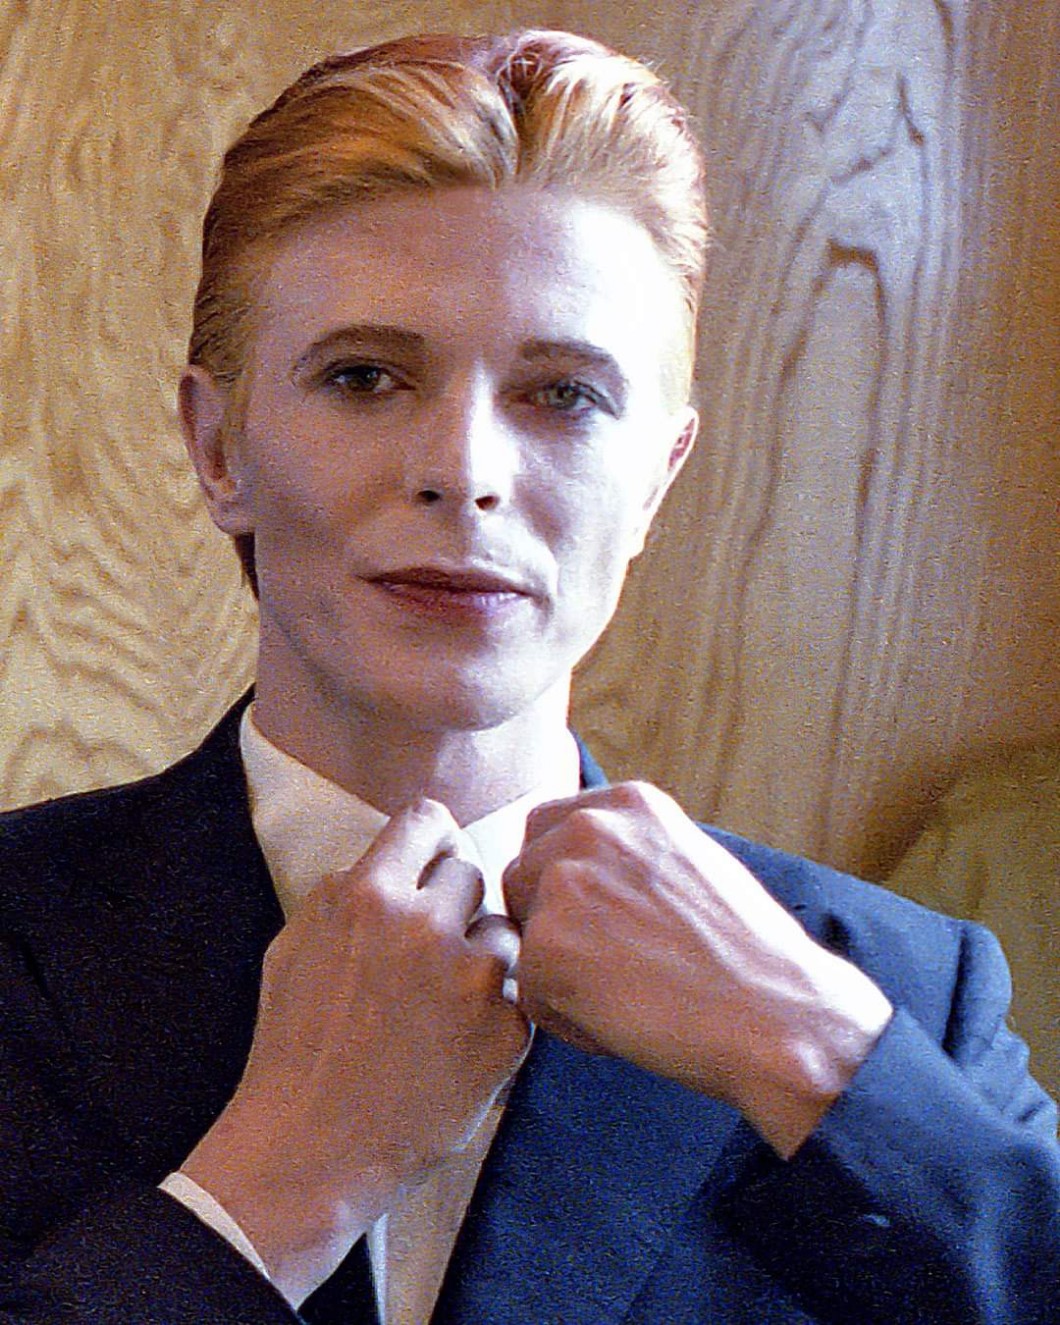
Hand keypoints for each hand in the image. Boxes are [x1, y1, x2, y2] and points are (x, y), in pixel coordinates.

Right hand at [182, 799, 527, 1304]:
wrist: (310, 1153)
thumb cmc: (293, 1049)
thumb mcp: (293, 946)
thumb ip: (344, 888)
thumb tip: (393, 857)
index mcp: (368, 896)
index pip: (426, 819)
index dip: (431, 840)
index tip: (431, 863)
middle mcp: (426, 926)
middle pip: (470, 873)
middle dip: (451, 905)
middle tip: (427, 952)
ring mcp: (475, 979)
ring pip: (502, 931)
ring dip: (480, 955)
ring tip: (442, 1003)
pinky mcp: (509, 1030)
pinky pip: (519, 992)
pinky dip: (497, 1011)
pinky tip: (458, 1042)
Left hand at [503, 782, 890, 1157]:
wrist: (777, 1014)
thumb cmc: (746, 955)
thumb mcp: (688, 864)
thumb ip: (628, 855)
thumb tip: (573, 875)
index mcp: (628, 803)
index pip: (546, 829)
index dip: (560, 881)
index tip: (599, 920)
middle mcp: (588, 829)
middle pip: (520, 878)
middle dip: (549, 924)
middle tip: (615, 966)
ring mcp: (561, 885)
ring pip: (522, 937)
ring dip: (558, 972)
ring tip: (628, 994)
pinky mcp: (545, 948)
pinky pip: (532, 996)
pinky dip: (569, 1022)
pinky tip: (627, 1023)